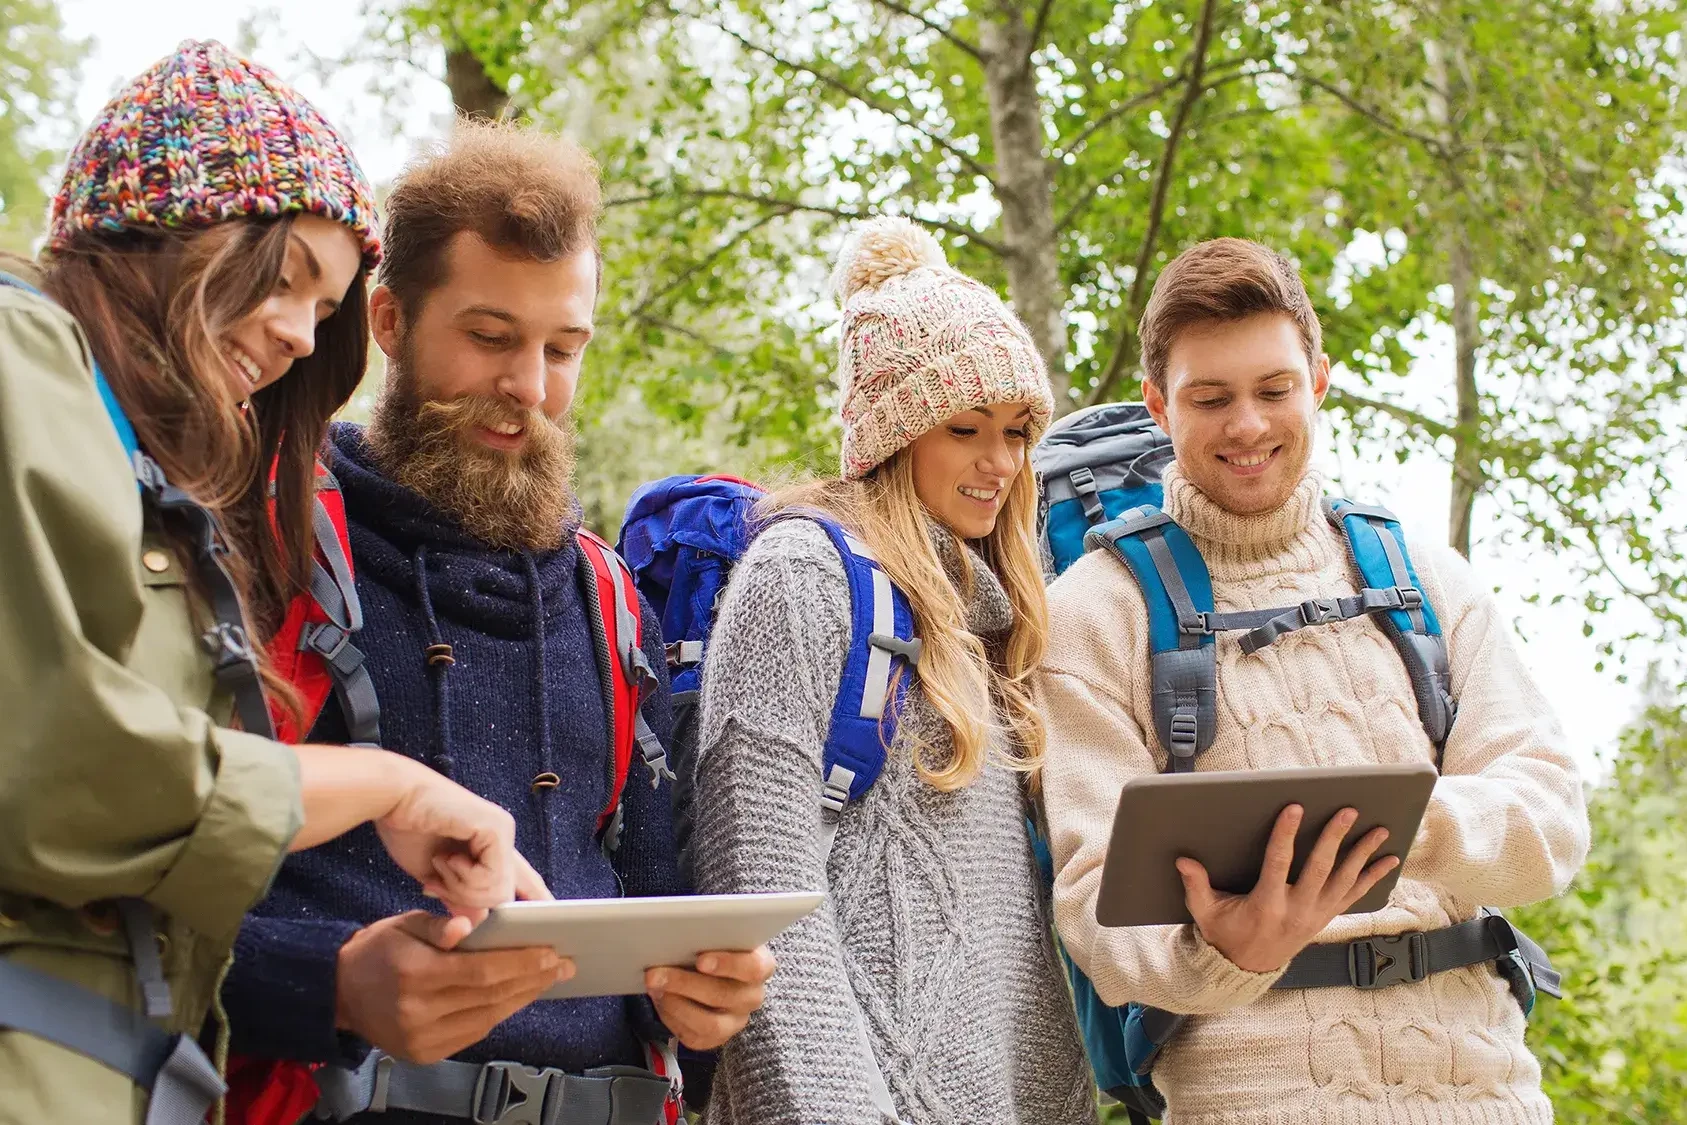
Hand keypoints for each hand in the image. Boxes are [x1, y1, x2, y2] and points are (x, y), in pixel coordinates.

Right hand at [335, 911, 573, 1063]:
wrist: (339, 993)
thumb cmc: (379, 950)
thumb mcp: (404, 924)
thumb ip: (439, 926)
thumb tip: (471, 926)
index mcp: (416, 974)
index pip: (483, 971)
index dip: (522, 963)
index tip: (552, 953)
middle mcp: (420, 1011)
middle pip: (491, 996)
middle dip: (532, 979)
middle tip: (563, 965)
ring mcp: (422, 1038)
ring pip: (487, 1017)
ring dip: (522, 998)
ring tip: (547, 980)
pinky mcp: (424, 1053)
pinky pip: (473, 1032)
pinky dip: (499, 1013)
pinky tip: (517, 996)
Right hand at [373, 757, 549, 918]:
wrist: (392, 798)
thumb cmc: (408, 830)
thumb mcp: (436, 875)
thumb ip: (459, 896)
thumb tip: (478, 923)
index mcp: (491, 846)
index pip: (522, 877)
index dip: (536, 897)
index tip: (550, 912)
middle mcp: (503, 836)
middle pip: (503, 897)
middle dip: (466, 898)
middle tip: (440, 878)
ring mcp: (503, 830)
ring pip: (497, 892)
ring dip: (460, 886)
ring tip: (441, 861)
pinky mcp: (496, 828)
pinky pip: (491, 878)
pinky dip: (464, 876)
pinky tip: (446, 856)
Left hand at [645, 947, 776, 1050]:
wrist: (715, 974)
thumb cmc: (715, 948)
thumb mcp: (718, 936)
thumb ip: (708, 934)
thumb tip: (678, 930)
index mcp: (761, 966)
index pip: (753, 968)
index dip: (727, 964)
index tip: (700, 959)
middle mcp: (752, 997)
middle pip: (722, 995)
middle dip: (684, 983)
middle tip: (654, 973)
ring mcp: (736, 1021)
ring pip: (709, 1023)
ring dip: (675, 1004)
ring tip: (654, 988)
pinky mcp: (716, 1039)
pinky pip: (694, 1036)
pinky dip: (672, 1018)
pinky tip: (660, 1000)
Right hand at [1176, 805, 1398, 973]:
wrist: (1247, 969)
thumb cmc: (1224, 933)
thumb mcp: (1205, 913)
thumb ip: (1196, 885)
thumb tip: (1183, 860)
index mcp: (1266, 905)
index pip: (1278, 864)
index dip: (1286, 835)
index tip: (1294, 809)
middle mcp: (1296, 910)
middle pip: (1320, 869)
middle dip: (1335, 838)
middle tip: (1347, 812)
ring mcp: (1315, 915)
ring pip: (1344, 880)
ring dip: (1363, 854)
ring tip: (1380, 830)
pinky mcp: (1326, 917)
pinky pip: (1354, 895)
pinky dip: (1372, 877)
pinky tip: (1389, 860)